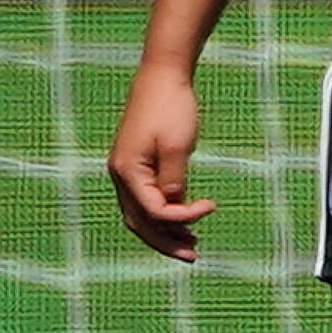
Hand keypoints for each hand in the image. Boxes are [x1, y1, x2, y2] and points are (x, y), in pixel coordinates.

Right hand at [110, 58, 211, 261]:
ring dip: (164, 230)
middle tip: (194, 256)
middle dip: (166, 241)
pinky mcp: (135, 164)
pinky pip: (144, 198)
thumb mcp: (178, 146)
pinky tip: (183, 218)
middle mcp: (120, 175)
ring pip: (140, 213)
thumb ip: (174, 181)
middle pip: (140, 222)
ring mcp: (125, 170)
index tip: (211, 206)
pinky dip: (162, 212)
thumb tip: (172, 208)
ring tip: (191, 243)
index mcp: (127, 172)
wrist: (162, 76)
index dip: (183, 217)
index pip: (154, 211)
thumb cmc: (172, 108)